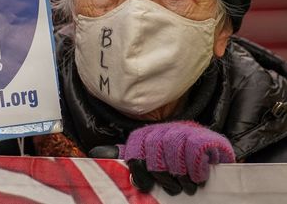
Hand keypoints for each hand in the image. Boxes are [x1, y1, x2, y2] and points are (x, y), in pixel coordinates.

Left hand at [119, 121, 234, 194]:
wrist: (212, 154)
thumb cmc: (179, 164)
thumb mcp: (155, 162)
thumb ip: (135, 160)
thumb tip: (105, 159)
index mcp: (149, 135)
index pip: (136, 144)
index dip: (138, 166)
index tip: (146, 184)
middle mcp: (166, 129)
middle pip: (154, 146)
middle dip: (161, 173)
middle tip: (172, 187)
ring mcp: (186, 130)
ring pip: (173, 146)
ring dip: (180, 172)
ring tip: (187, 186)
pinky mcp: (207, 137)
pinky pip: (196, 148)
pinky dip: (196, 167)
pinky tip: (198, 178)